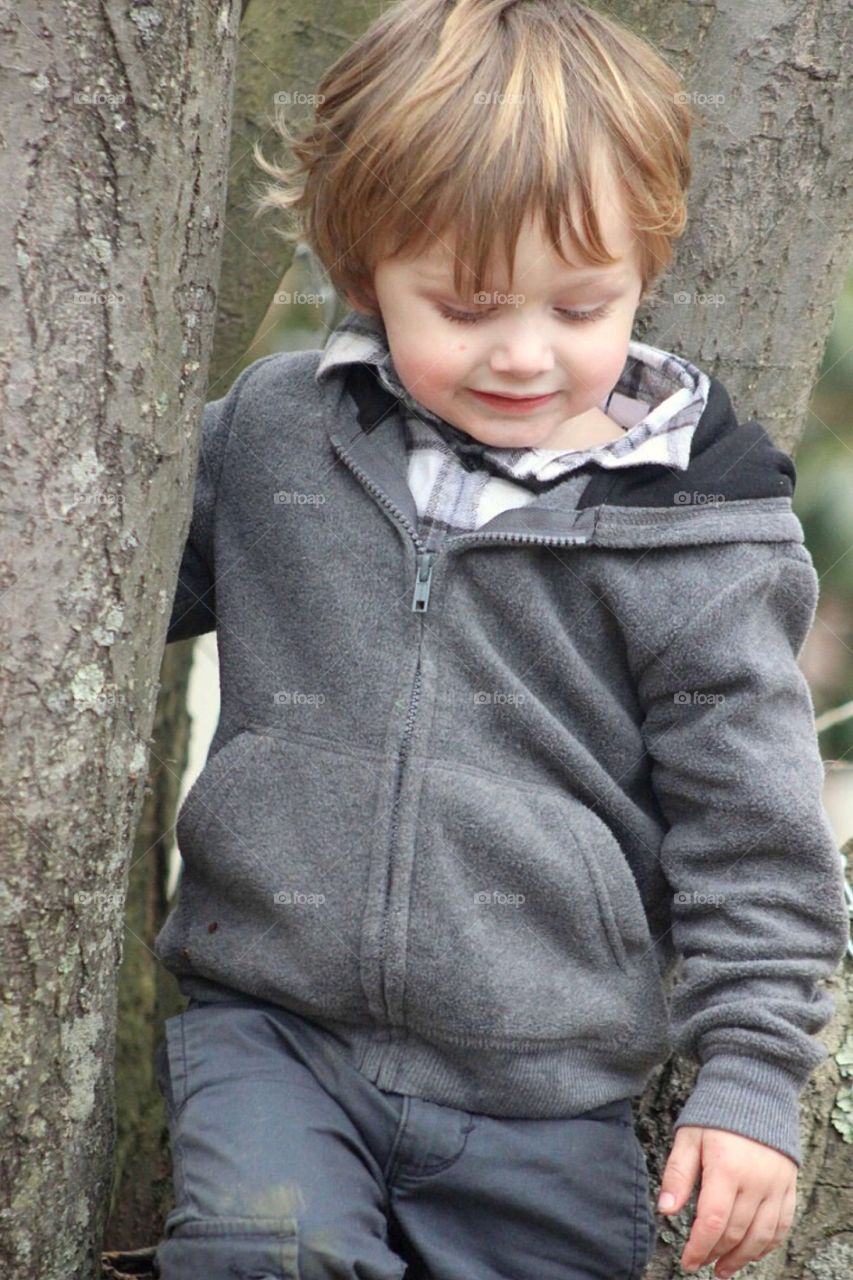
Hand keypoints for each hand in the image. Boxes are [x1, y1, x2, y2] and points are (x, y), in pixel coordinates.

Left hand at [656, 1125, 796, 1276]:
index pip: (713, 1221)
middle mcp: (756, 1181)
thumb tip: (665, 1210)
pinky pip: (782, 1225)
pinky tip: (752, 1252)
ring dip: (742, 1257)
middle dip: (715, 1252)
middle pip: (736, 1232)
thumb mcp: (688, 1137)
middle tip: (700, 1262)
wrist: (754, 1088)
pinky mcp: (789, 1185)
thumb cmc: (716, 1111)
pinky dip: (767, 1244)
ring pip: (761, 1235)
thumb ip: (678, 1174)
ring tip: (723, 1268)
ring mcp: (776, 1185)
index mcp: (727, 1168)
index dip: (699, 1247)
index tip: (687, 1261)